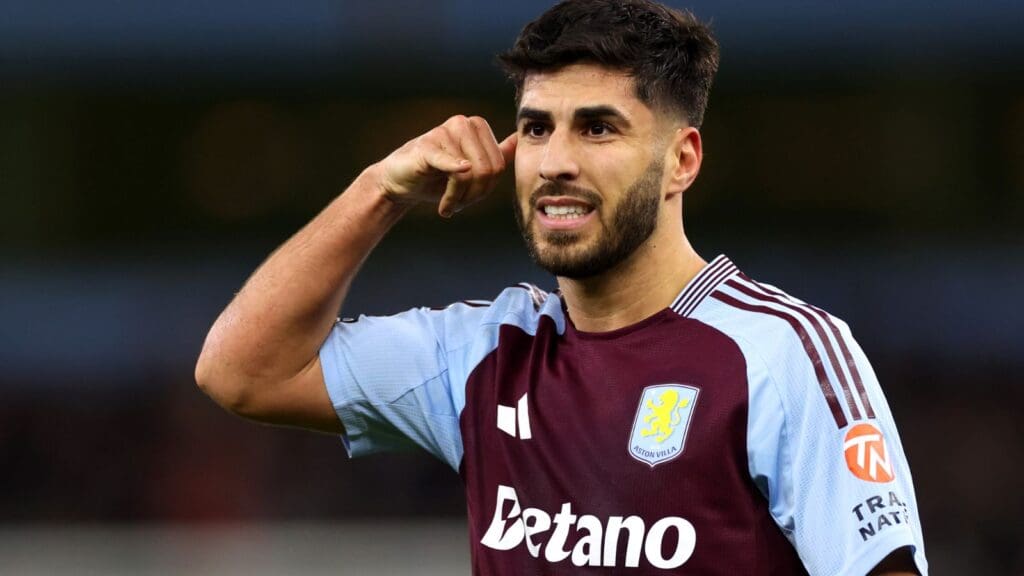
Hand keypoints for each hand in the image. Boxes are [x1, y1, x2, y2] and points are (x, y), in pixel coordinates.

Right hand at [373, 115, 516, 216]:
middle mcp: (463, 123)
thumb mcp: (471, 168)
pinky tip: (446, 205)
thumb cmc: (436, 176)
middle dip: (474, 196)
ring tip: (446, 205)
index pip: (499, 166)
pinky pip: (451, 167)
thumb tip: (519, 138)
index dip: (486, 190)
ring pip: (470, 174)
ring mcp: (444, 131)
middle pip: (488, 170)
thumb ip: (496, 154)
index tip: (469, 199)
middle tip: (456, 205)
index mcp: (477, 126)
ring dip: (458, 198)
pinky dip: (453, 188)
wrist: (400, 182)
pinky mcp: (427, 146)